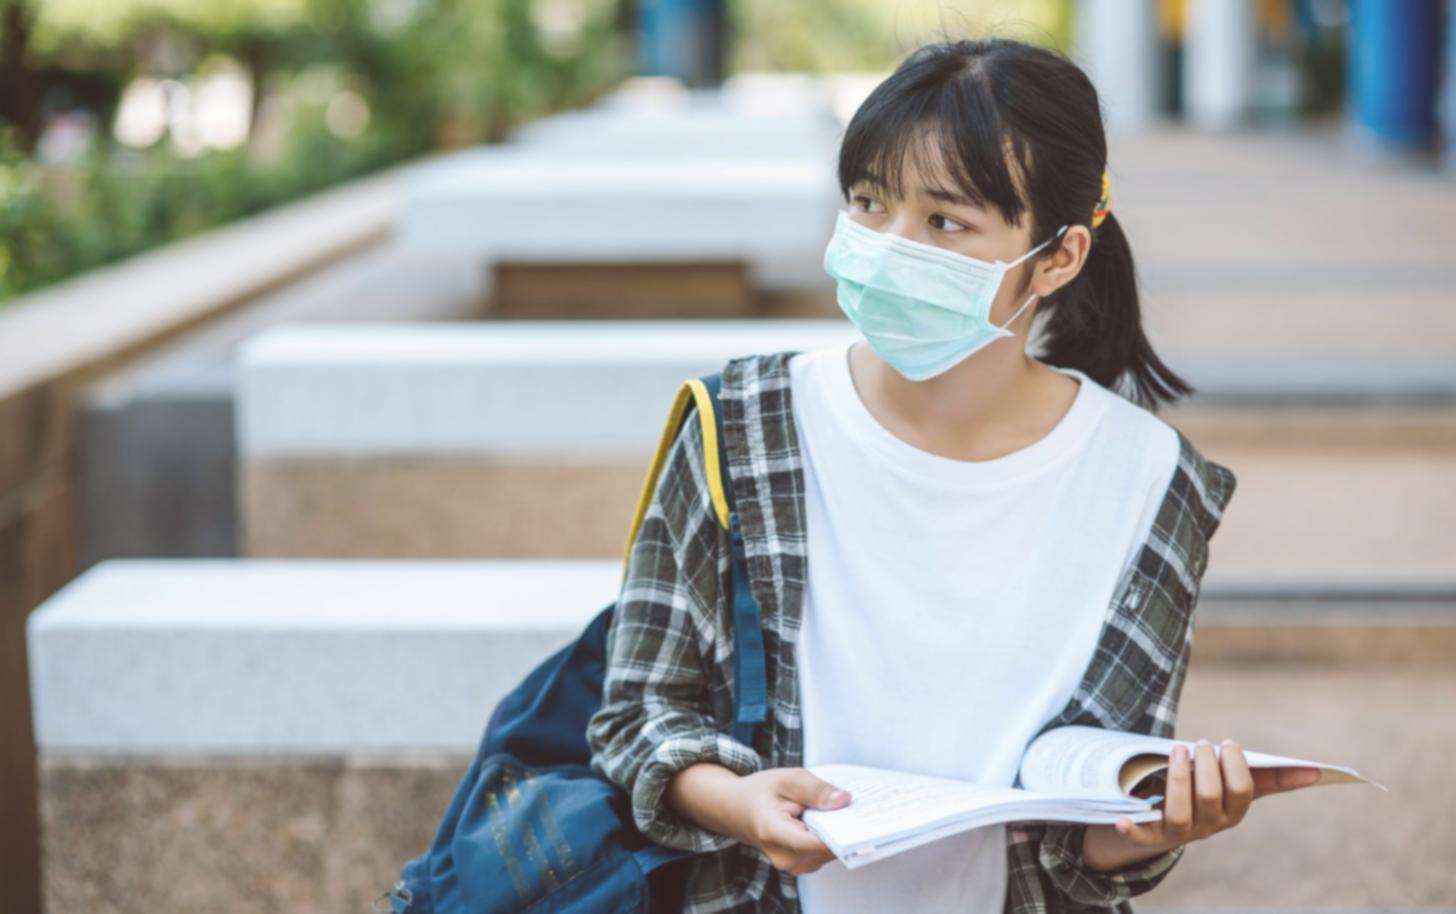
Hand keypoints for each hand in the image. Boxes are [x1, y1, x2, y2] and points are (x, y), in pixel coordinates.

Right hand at [726, 767, 850, 874]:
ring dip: (838, 832)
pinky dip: (831, 836)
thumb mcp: (787, 779)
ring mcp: (794, 865)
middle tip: (854, 804)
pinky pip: (826, 852)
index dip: (839, 834)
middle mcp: (785, 857)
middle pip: (826, 847)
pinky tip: (830, 818)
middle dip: (842, 827)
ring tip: (839, 807)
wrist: (738, 810)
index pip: (813, 843)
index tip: (861, 820)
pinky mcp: (803, 864)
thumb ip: (815, 790)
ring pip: (830, 851)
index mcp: (773, 833)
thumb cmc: (761, 792)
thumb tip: (845, 800)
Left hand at [1084, 737, 1321, 870]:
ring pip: (1179, 811)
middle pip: (1210, 797)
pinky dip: (1133, 829)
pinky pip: (1141, 836)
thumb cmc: (1207, 793)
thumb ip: (1270, 777)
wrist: (1164, 819)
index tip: (1228, 743)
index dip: (1234, 766)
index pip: (1241, 791)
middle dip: (1206, 766)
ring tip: (1177, 750)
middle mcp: (1209, 825)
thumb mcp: (1235, 783)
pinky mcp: (1150, 834)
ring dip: (1178, 779)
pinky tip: (1121, 819)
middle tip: (1202, 742)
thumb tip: (1317, 772)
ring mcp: (1179, 831)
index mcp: (1233, 812)